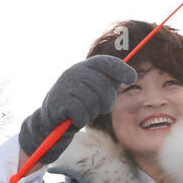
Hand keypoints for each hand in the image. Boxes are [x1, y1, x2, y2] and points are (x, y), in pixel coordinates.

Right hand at [19, 56, 136, 163]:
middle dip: (106, 102)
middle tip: (99, 109)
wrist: (51, 120)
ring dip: (91, 113)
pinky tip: (75, 118)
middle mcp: (75, 72)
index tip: (132, 78)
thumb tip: (131, 75)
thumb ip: (108, 82)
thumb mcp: (93, 90)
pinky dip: (81, 119)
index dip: (121, 69)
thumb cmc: (78, 105)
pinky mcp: (59, 101)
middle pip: (103, 87)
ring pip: (93, 102)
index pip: (106, 62)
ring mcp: (66, 85)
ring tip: (83, 112)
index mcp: (85, 67)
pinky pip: (81, 113)